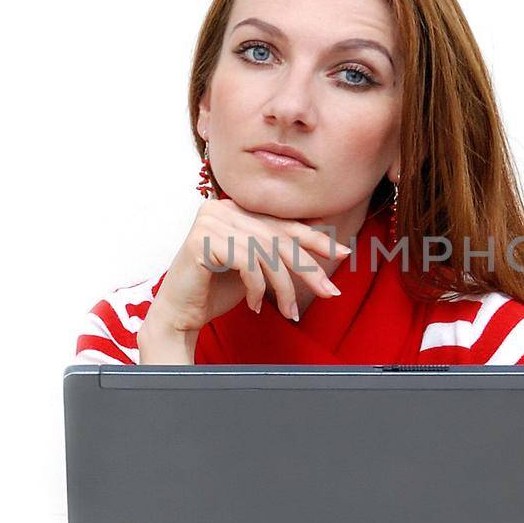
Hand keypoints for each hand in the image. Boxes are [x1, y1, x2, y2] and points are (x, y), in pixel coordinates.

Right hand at [150, 197, 351, 330]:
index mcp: (236, 208)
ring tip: (289, 311)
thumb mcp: (257, 266)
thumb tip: (323, 234)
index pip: (283, 223)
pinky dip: (256, 288)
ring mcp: (210, 221)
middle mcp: (222, 208)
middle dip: (308, 267)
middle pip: (278, 238)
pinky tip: (254, 306)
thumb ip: (278, 248)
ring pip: (266, 253)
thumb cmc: (217, 290)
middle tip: (330, 291)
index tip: (343, 252)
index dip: (315, 238)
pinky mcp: (201, 240)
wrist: (180, 314)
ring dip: (283, 288)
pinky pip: (246, 263)